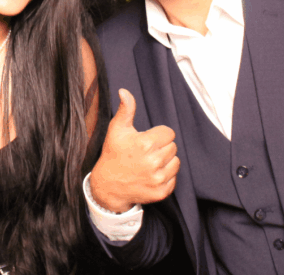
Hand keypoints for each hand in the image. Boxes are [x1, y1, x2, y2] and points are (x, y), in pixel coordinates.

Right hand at [90, 89, 179, 212]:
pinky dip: (166, 177)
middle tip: (146, 152)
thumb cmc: (113, 154)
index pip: (169, 133)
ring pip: (176, 162)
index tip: (146, 140)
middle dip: (161, 147)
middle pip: (173, 146)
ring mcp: (157, 178)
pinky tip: (151, 174)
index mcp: (145, 143)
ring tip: (149, 162)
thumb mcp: (117, 129)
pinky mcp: (160, 192)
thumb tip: (124, 91)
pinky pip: (174, 179)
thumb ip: (125, 109)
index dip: (158, 135)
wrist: (107, 185)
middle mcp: (153, 161)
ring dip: (166, 161)